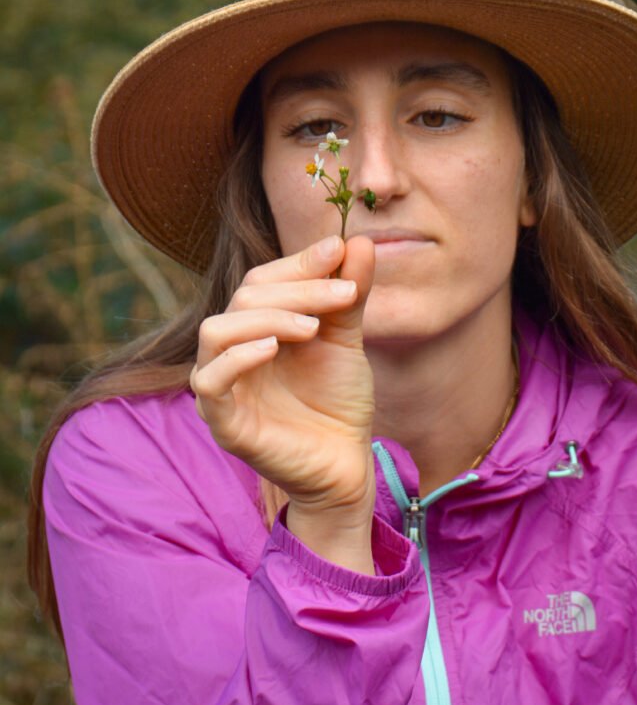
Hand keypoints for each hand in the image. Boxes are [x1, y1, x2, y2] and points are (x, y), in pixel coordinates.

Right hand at [190, 235, 376, 568]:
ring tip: (312, 327)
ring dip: (267, 318)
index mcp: (257, 327)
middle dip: (297, 290)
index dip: (299, 263)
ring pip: (218, 331)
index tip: (340, 249)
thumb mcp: (347, 341)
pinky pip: (210, 381)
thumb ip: (348, 295)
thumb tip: (357, 240)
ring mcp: (222, 385)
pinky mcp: (222, 420)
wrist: (346, 464)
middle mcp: (233, 350)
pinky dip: (238, 358)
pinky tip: (274, 348)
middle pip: (245, 299)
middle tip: (344, 293)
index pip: (263, 280)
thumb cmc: (338, 402)